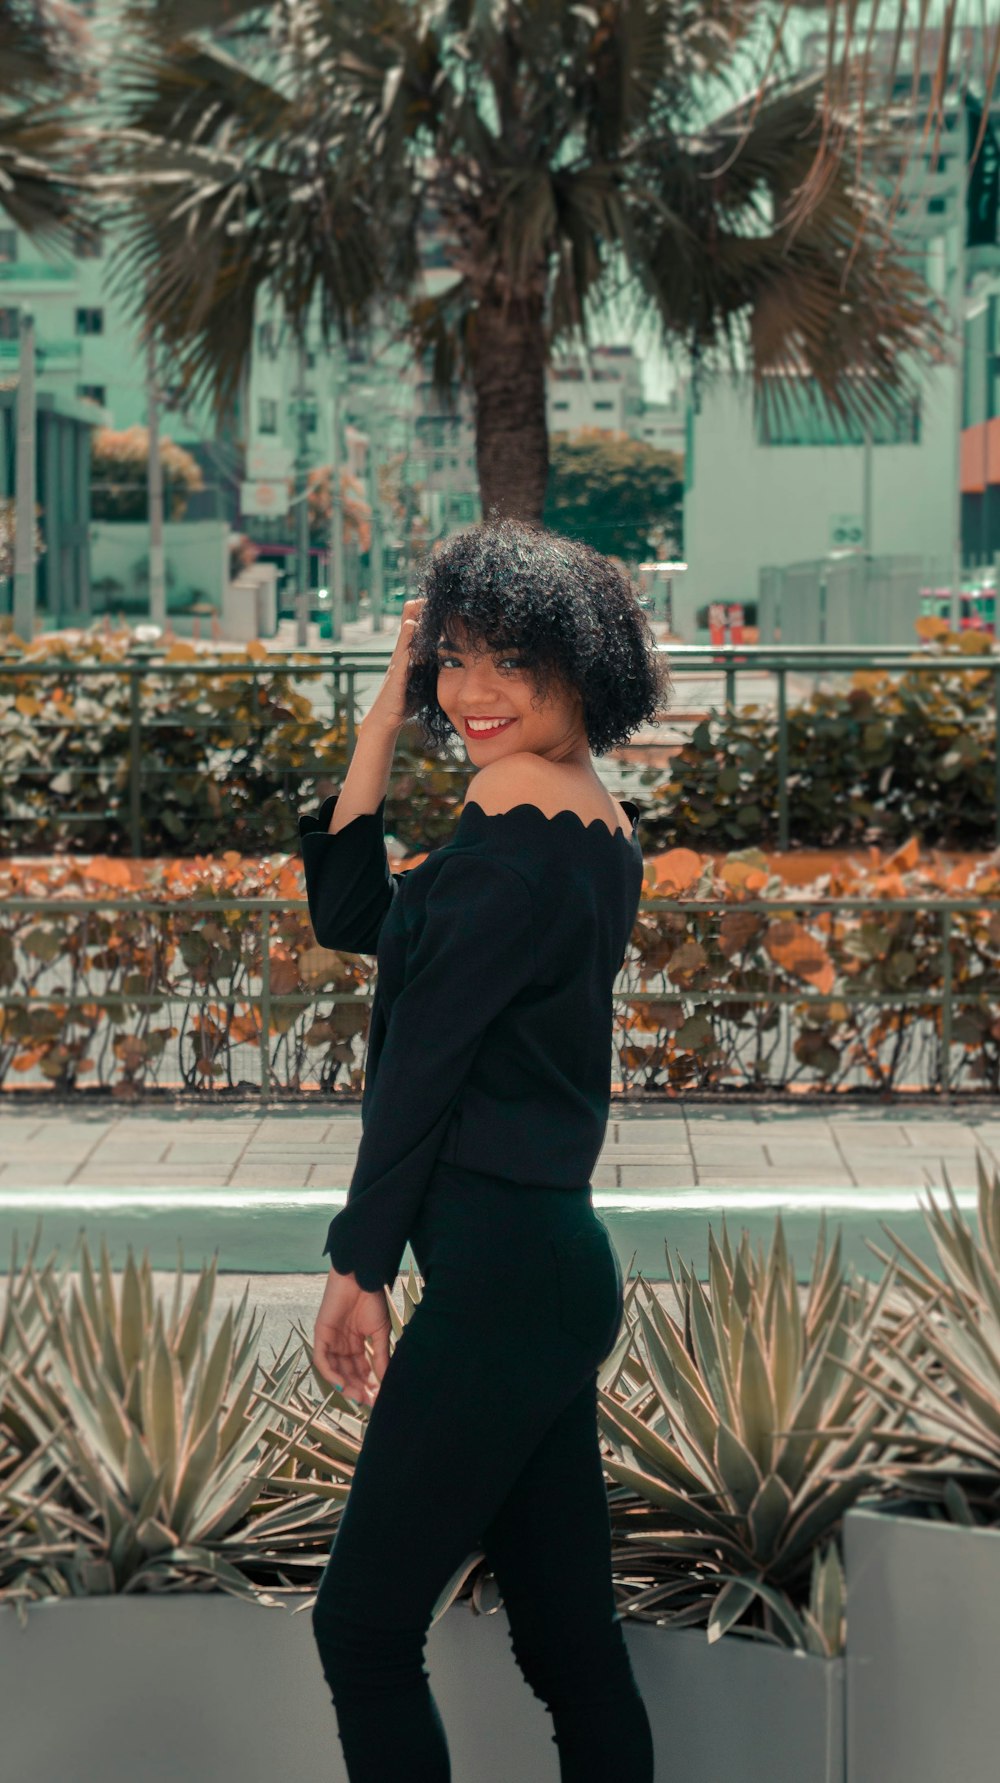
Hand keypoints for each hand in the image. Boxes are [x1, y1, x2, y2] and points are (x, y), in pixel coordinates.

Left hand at [312, 1266, 390, 1405]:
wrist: (361, 1278)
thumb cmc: (372, 1300)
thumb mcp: (380, 1332)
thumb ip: (380, 1356)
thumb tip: (386, 1380)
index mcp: (356, 1344)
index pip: (361, 1371)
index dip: (369, 1386)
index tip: (378, 1399)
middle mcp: (342, 1345)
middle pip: (348, 1374)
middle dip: (358, 1389)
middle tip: (369, 1402)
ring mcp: (330, 1341)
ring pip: (335, 1371)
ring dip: (346, 1385)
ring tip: (359, 1396)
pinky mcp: (321, 1334)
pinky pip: (322, 1360)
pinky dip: (331, 1373)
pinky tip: (343, 1384)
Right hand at [363, 596, 426, 734]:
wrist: (386, 720)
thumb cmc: (405, 701)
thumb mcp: (421, 680)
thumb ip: (430, 667)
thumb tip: (448, 660)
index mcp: (409, 656)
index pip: (415, 630)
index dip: (423, 616)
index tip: (435, 603)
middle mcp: (401, 656)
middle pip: (407, 626)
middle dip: (416, 611)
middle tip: (428, 596)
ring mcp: (397, 664)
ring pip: (405, 637)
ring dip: (413, 622)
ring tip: (421, 606)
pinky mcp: (396, 676)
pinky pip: (403, 656)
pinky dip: (409, 644)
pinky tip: (414, 632)